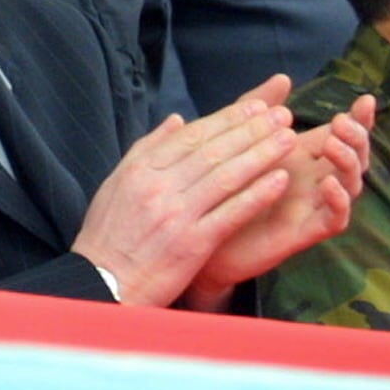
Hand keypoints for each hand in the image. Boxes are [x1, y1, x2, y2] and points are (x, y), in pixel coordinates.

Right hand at [71, 75, 300, 307]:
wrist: (102, 283)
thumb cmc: (109, 234)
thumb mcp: (117, 183)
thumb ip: (147, 149)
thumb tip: (176, 120)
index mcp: (140, 169)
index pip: (191, 136)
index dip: (226, 119)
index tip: (255, 107)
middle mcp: (158, 186)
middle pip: (212, 150)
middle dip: (251, 130)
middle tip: (282, 115)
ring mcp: (176, 214)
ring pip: (226, 176)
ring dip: (261, 154)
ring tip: (287, 139)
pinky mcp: (192, 244)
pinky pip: (231, 213)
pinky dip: (257, 195)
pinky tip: (279, 181)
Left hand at [183, 92, 375, 308]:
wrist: (197, 229)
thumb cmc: (218, 183)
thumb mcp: (234, 139)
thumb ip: (255, 108)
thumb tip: (283, 77)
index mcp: (299, 154)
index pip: (338, 134)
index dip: (357, 119)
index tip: (365, 99)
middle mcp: (312, 179)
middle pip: (353, 157)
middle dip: (356, 137)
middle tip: (341, 122)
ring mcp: (312, 205)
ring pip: (350, 185)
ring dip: (348, 164)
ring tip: (333, 144)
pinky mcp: (305, 231)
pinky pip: (334, 218)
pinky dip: (338, 201)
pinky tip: (328, 183)